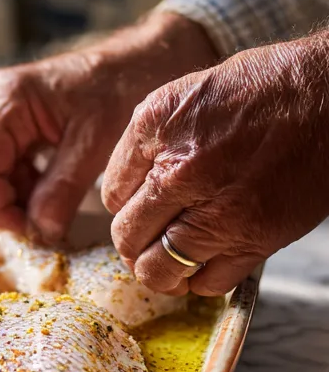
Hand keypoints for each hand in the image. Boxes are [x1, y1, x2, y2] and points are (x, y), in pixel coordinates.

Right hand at [0, 11, 217, 241]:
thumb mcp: (95, 143)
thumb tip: (39, 232)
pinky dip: (25, 188)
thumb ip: (62, 190)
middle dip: (7, 205)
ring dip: (17, 199)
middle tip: (45, 224)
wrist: (146, 60)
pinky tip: (56, 192)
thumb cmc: (124, 87)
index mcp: (5, 102)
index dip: (0, 210)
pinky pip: (5, 169)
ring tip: (55, 206)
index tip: (33, 233)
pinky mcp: (12, 127)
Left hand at [102, 31, 328, 295]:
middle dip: (130, 243)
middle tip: (144, 240)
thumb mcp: (183, 95)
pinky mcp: (256, 239)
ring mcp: (219, 212)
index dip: (122, 204)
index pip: (110, 195)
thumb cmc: (263, 89)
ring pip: (159, 270)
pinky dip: (199, 280)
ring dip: (157, 271)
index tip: (137, 205)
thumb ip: (146, 141)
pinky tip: (203, 262)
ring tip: (166, 260)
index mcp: (156, 132)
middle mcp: (180, 173)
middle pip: (127, 237)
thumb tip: (123, 187)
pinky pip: (209, 282)